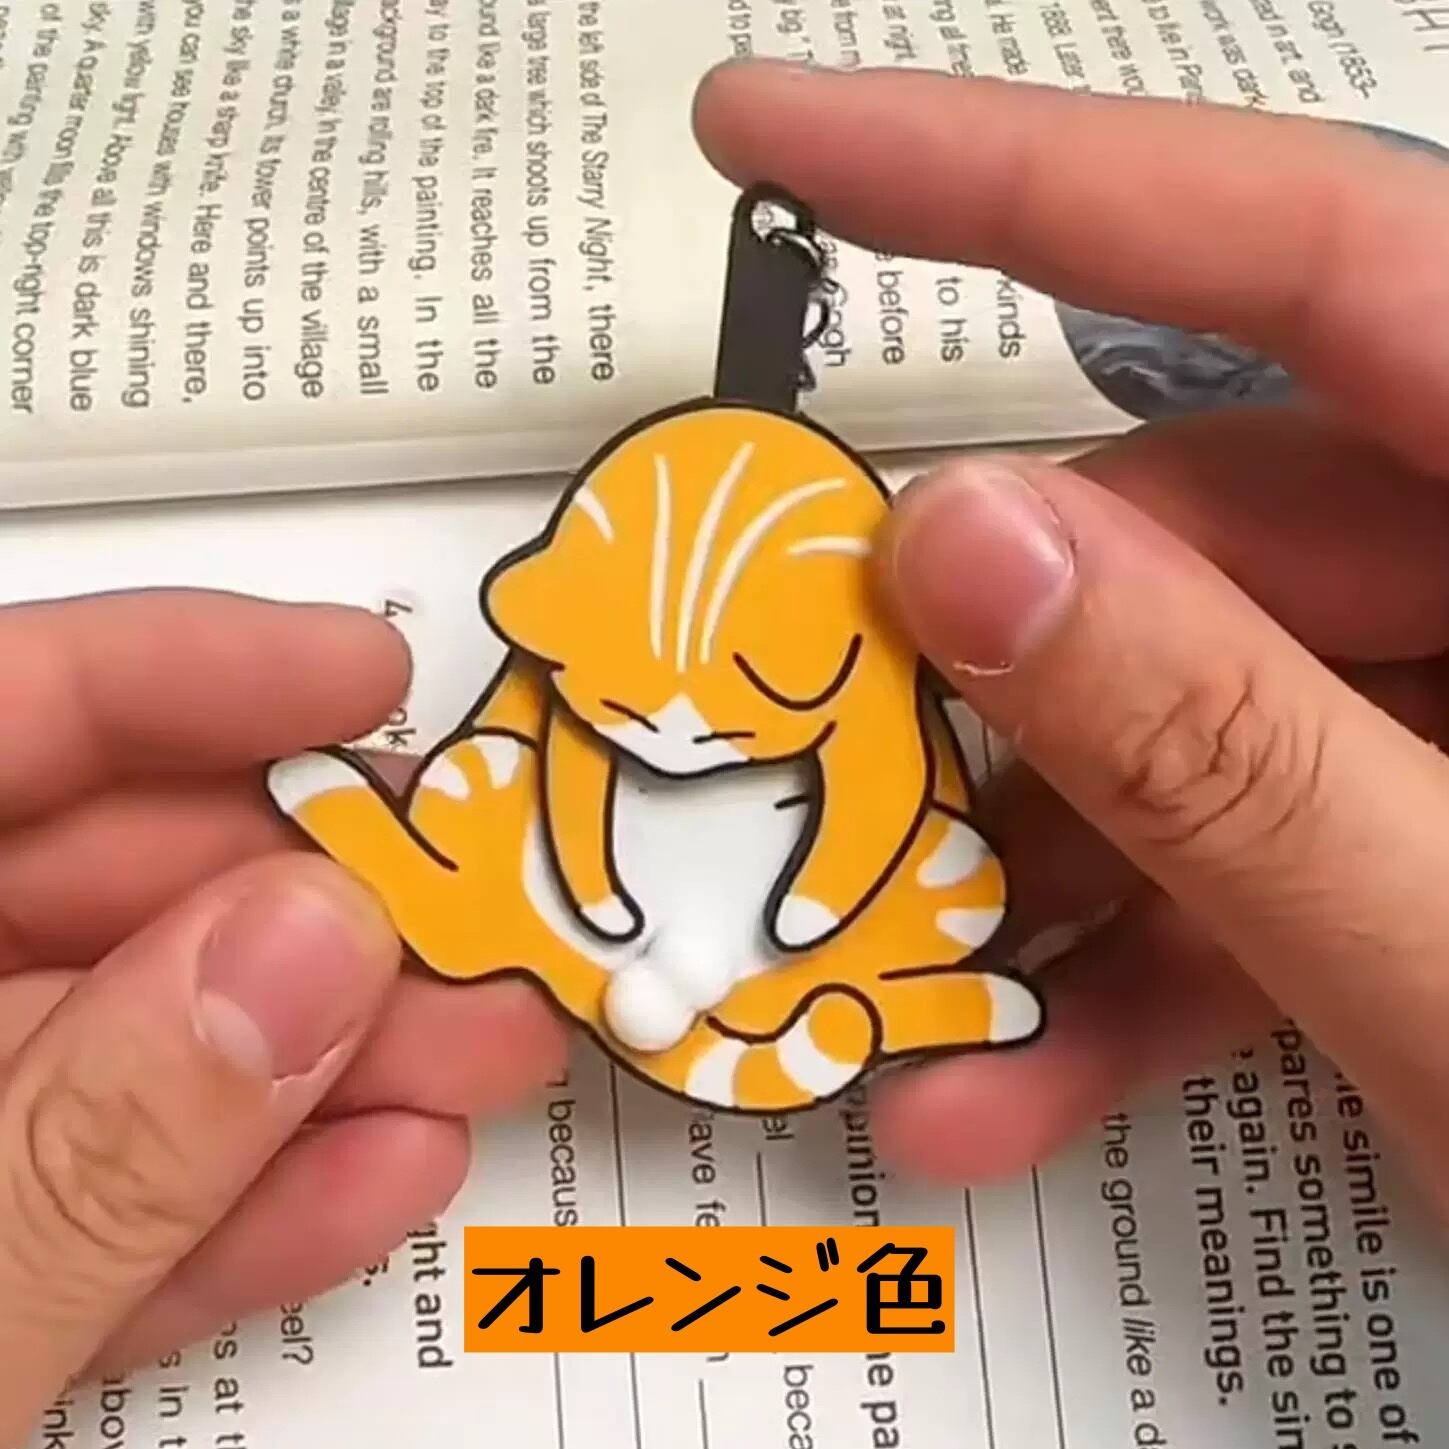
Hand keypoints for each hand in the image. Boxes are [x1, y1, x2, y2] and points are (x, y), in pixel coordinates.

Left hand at [0, 592, 563, 1432]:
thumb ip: (95, 1137)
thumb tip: (307, 955)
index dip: (191, 670)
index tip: (360, 675)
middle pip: (98, 885)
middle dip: (314, 900)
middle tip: (476, 904)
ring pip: (129, 1049)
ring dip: (322, 1055)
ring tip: (480, 1051)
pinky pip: (100, 1202)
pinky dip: (241, 1195)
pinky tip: (372, 1173)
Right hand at [694, 65, 1448, 1216]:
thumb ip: (1229, 756)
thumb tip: (952, 547)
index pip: (1289, 244)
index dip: (997, 167)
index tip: (770, 126)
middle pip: (1200, 538)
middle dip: (981, 676)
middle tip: (813, 764)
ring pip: (1201, 715)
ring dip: (1041, 873)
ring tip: (911, 1003)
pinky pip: (1265, 843)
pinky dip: (1142, 962)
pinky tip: (1023, 1077)